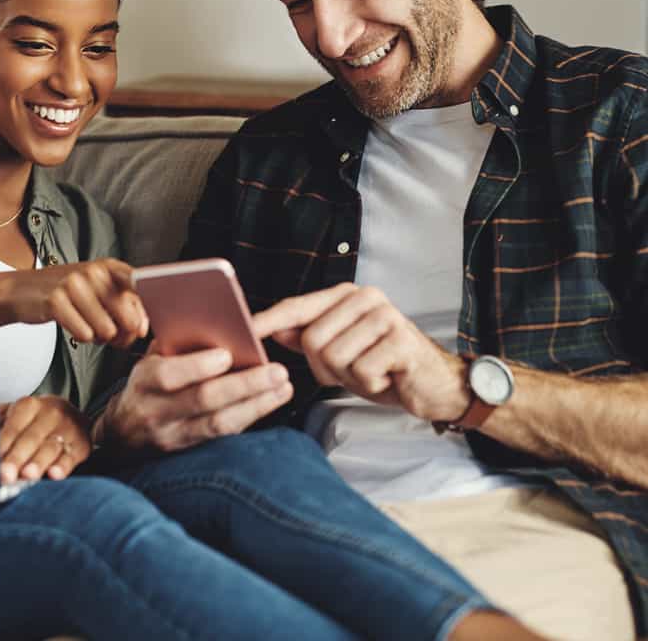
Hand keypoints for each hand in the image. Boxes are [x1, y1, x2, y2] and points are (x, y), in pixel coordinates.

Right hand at [0, 258, 148, 347]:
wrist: (21, 290)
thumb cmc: (67, 293)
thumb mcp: (97, 288)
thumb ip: (124, 303)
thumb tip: (143, 328)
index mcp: (108, 266)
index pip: (141, 288)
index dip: (144, 312)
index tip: (142, 327)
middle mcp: (93, 271)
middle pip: (128, 315)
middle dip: (123, 334)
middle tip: (112, 336)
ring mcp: (74, 284)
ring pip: (107, 330)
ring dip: (100, 338)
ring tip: (89, 327)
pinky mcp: (56, 301)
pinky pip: (85, 335)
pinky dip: (82, 338)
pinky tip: (74, 328)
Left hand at [0, 395, 91, 483]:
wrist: (70, 415)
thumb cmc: (32, 422)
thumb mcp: (15, 415)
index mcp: (28, 405)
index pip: (13, 426)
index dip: (2, 444)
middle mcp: (50, 413)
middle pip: (31, 438)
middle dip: (17, 457)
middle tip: (5, 474)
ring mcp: (68, 428)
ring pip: (51, 447)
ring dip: (38, 462)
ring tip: (28, 475)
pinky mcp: (81, 444)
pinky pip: (71, 456)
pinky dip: (63, 466)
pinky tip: (55, 475)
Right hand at [96, 343, 292, 451]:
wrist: (122, 433)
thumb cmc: (145, 385)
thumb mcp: (148, 360)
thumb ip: (174, 344)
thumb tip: (210, 321)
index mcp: (144, 381)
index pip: (169, 375)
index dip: (198, 366)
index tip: (227, 355)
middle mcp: (156, 411)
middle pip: (203, 400)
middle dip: (244, 385)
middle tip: (276, 371)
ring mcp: (173, 435)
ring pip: (219, 423)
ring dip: (256, 404)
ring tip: (282, 387)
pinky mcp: (189, 450)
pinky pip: (223, 434)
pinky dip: (250, 416)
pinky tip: (271, 401)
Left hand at [253, 283, 469, 422]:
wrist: (437, 385)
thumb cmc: (384, 366)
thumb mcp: (341, 352)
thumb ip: (306, 337)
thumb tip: (271, 327)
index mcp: (346, 296)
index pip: (297, 307)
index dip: (268, 320)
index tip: (244, 330)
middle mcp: (364, 298)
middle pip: (312, 340)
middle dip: (326, 368)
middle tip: (354, 370)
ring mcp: (384, 316)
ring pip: (334, 358)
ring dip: (349, 377)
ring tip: (373, 371)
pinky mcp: (401, 340)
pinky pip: (360, 371)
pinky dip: (370, 385)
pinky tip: (388, 377)